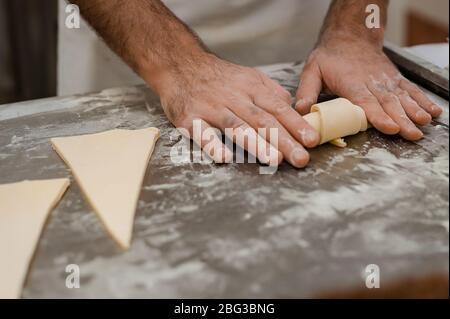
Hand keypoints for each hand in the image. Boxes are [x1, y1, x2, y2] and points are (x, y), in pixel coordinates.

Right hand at [155, 54, 319, 166]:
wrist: (181, 64)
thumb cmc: (218, 77)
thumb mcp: (249, 76)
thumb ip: (271, 92)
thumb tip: (293, 107)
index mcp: (251, 88)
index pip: (278, 108)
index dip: (296, 125)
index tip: (312, 140)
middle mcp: (234, 98)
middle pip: (262, 121)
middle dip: (284, 141)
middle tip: (301, 158)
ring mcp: (211, 108)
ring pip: (237, 127)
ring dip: (256, 144)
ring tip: (274, 160)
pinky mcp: (189, 118)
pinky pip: (201, 132)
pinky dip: (212, 144)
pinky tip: (224, 157)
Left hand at [295, 38, 442, 140]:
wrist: (349, 36)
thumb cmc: (329, 57)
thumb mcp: (312, 71)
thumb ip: (307, 91)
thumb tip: (301, 111)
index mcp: (352, 83)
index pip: (366, 102)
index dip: (378, 116)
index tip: (390, 127)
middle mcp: (372, 83)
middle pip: (388, 103)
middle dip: (401, 120)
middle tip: (412, 134)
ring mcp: (385, 81)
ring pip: (402, 97)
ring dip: (414, 111)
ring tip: (424, 124)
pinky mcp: (394, 79)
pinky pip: (410, 90)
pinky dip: (422, 101)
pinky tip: (432, 112)